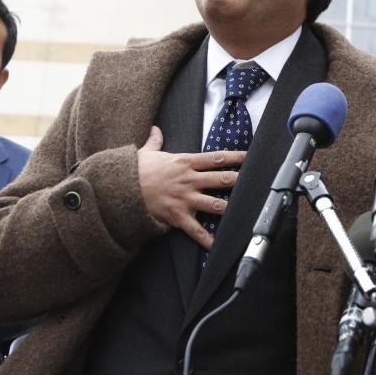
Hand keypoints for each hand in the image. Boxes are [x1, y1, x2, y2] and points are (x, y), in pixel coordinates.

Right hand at [136, 126, 245, 248]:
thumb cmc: (134, 171)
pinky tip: (219, 245)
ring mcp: (185, 199)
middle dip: (240, 182)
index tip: (250, 157)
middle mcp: (189, 180)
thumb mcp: (145, 152)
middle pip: (222, 180)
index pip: (216, 158)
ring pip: (215, 205)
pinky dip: (208, 239)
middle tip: (257, 183)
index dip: (236, 157)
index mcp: (185, 162)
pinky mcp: (177, 216)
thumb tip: (155, 129)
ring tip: (246, 212)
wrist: (118, 189)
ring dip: (231, 209)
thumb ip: (155, 141)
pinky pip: (196, 230)